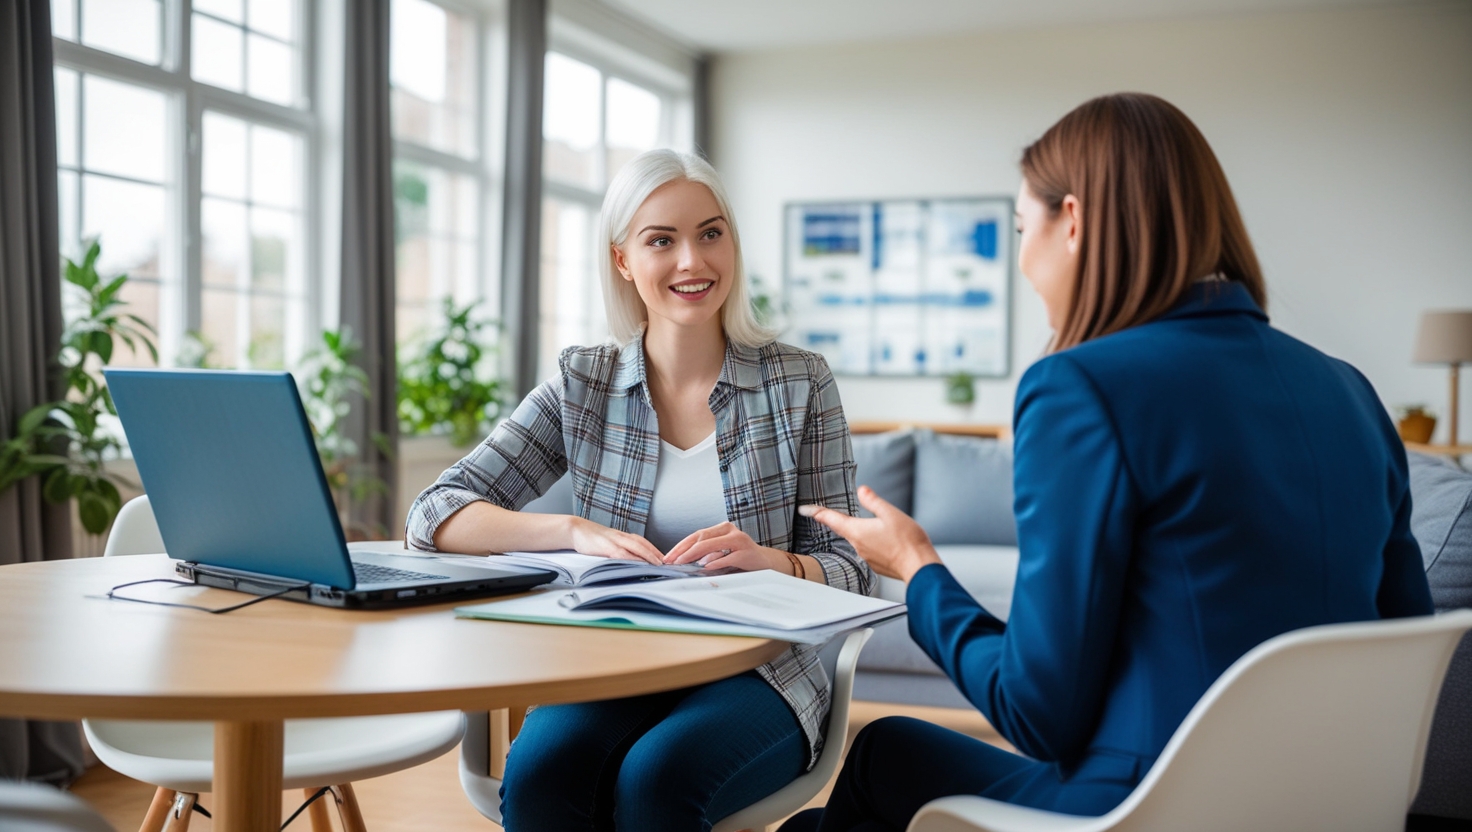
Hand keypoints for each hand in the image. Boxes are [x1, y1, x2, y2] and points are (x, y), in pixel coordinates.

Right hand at [568, 517, 664, 564]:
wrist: (576, 529)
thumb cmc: (592, 538)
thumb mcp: (609, 543)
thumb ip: (620, 549)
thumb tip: (631, 561)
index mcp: (624, 536)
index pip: (644, 542)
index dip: (655, 550)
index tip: (665, 559)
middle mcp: (622, 537)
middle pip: (644, 544)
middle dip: (657, 554)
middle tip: (668, 563)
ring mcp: (615, 540)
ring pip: (636, 547)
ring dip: (649, 556)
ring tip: (658, 564)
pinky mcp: (606, 546)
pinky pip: (622, 553)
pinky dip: (632, 558)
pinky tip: (639, 564)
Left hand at [663, 521, 792, 573]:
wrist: (766, 563)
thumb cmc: (741, 557)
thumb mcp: (722, 551)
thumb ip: (707, 552)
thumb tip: (683, 560)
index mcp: (722, 528)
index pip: (697, 535)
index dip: (681, 546)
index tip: (669, 556)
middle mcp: (730, 530)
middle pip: (701, 538)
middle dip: (684, 551)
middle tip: (672, 561)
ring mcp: (739, 540)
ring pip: (712, 545)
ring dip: (695, 555)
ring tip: (683, 563)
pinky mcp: (746, 553)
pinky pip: (726, 557)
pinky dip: (714, 563)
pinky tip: (705, 567)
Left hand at [799, 486, 940, 581]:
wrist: (919, 566)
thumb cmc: (908, 540)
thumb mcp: (891, 514)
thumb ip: (874, 501)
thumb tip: (861, 490)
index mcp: (858, 531)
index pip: (831, 519)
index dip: (816, 512)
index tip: (803, 509)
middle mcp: (858, 545)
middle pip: (844, 528)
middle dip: (840, 520)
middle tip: (833, 512)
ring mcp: (866, 556)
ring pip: (858, 539)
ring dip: (862, 531)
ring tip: (874, 525)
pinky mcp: (875, 564)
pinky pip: (869, 549)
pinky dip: (873, 542)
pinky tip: (885, 539)